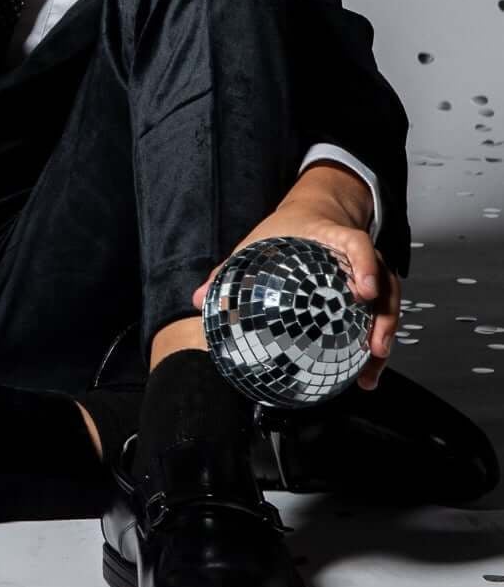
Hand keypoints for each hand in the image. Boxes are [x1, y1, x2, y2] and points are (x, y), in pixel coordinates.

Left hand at [190, 199, 399, 390]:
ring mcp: (370, 274)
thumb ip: (229, 270)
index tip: (364, 291)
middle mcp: (360, 257)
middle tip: (375, 347)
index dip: (365, 264)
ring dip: (385, 336)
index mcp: (335, 237)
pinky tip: (365, 371)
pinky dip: (376, 342)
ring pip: (388, 304)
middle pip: (385, 283)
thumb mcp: (257, 242)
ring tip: (372, 368)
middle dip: (385, 316)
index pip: (358, 244)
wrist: (315, 214)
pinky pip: (379, 315)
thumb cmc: (287, 229)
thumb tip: (198, 300)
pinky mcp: (371, 291)